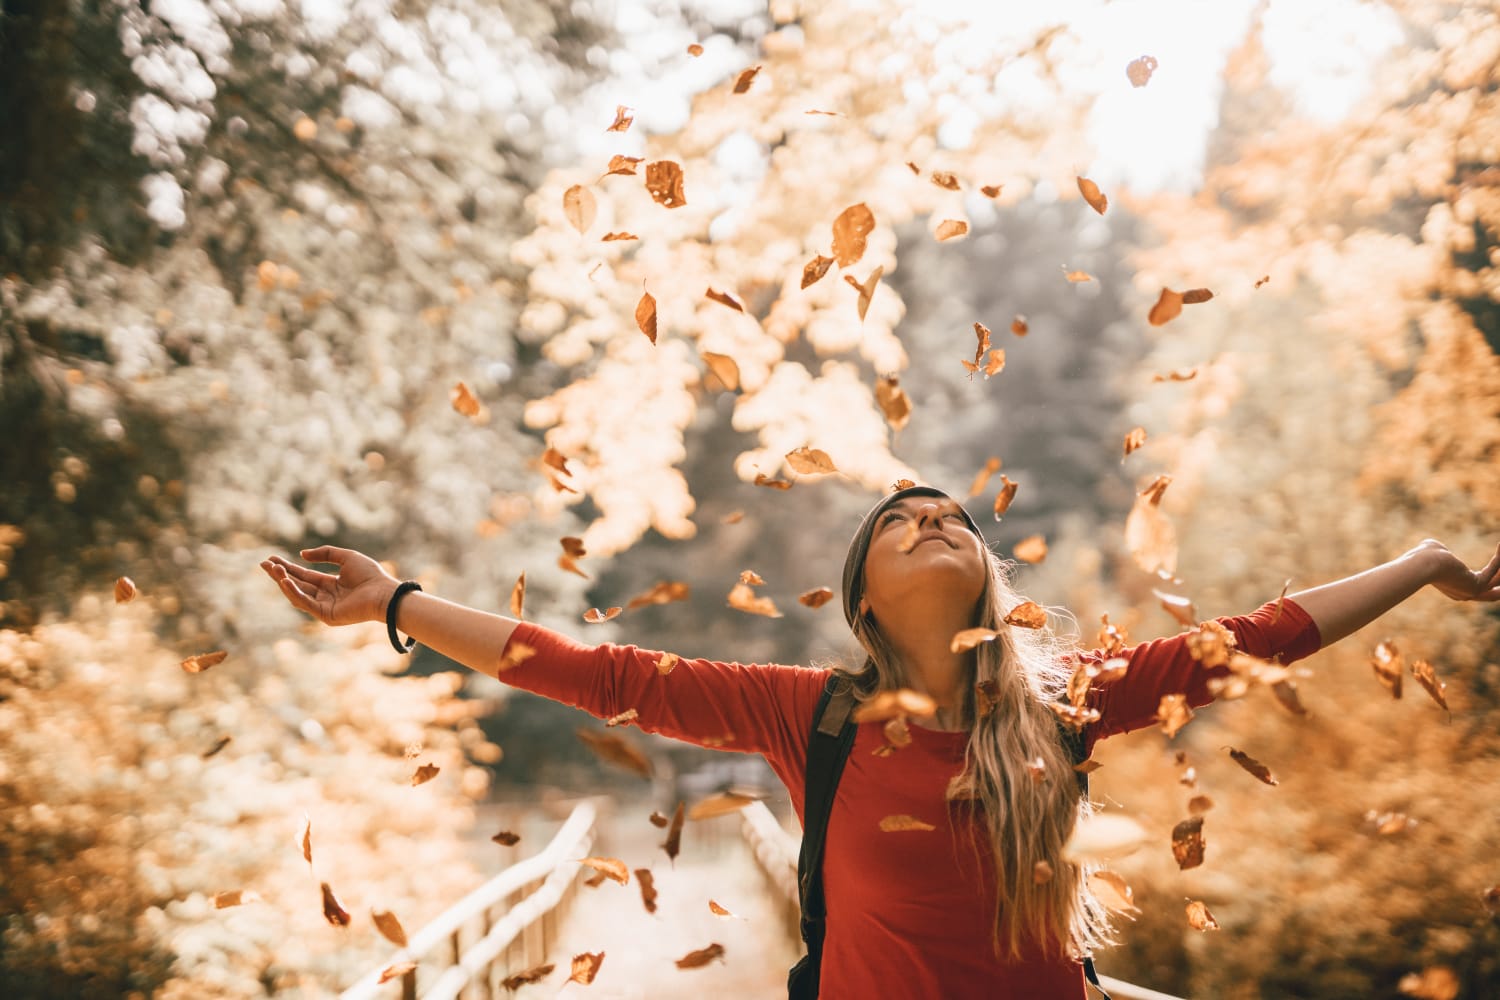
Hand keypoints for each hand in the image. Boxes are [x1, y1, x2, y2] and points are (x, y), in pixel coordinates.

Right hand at [260, 546, 399, 626]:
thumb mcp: (346, 557)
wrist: (384, 592)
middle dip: (280, 574)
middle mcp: (325, 597)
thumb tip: (301, 555)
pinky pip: (306, 603)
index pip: (304, 576)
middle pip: (297, 585)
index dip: (287, 567)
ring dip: (284, 582)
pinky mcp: (326, 616)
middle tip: (263, 563)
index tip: (271, 559)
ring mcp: (324, 608)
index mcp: (330, 584)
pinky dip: (294, 592)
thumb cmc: (371, 575)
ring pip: (298, 594)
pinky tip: (285, 581)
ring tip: (274, 569)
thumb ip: (325, 554)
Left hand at [1413, 539, 1499, 601]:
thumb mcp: (1433, 552)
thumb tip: (1439, 548)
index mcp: (1455, 591)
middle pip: (1494, 594)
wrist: (1421, 565)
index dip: (1491, 582)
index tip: (1498, 573)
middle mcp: (1465, 595)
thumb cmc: (1422, 557)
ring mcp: (1472, 591)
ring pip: (1497, 580)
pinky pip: (1494, 569)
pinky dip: (1499, 557)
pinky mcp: (1477, 584)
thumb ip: (1440, 551)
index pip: (1479, 591)